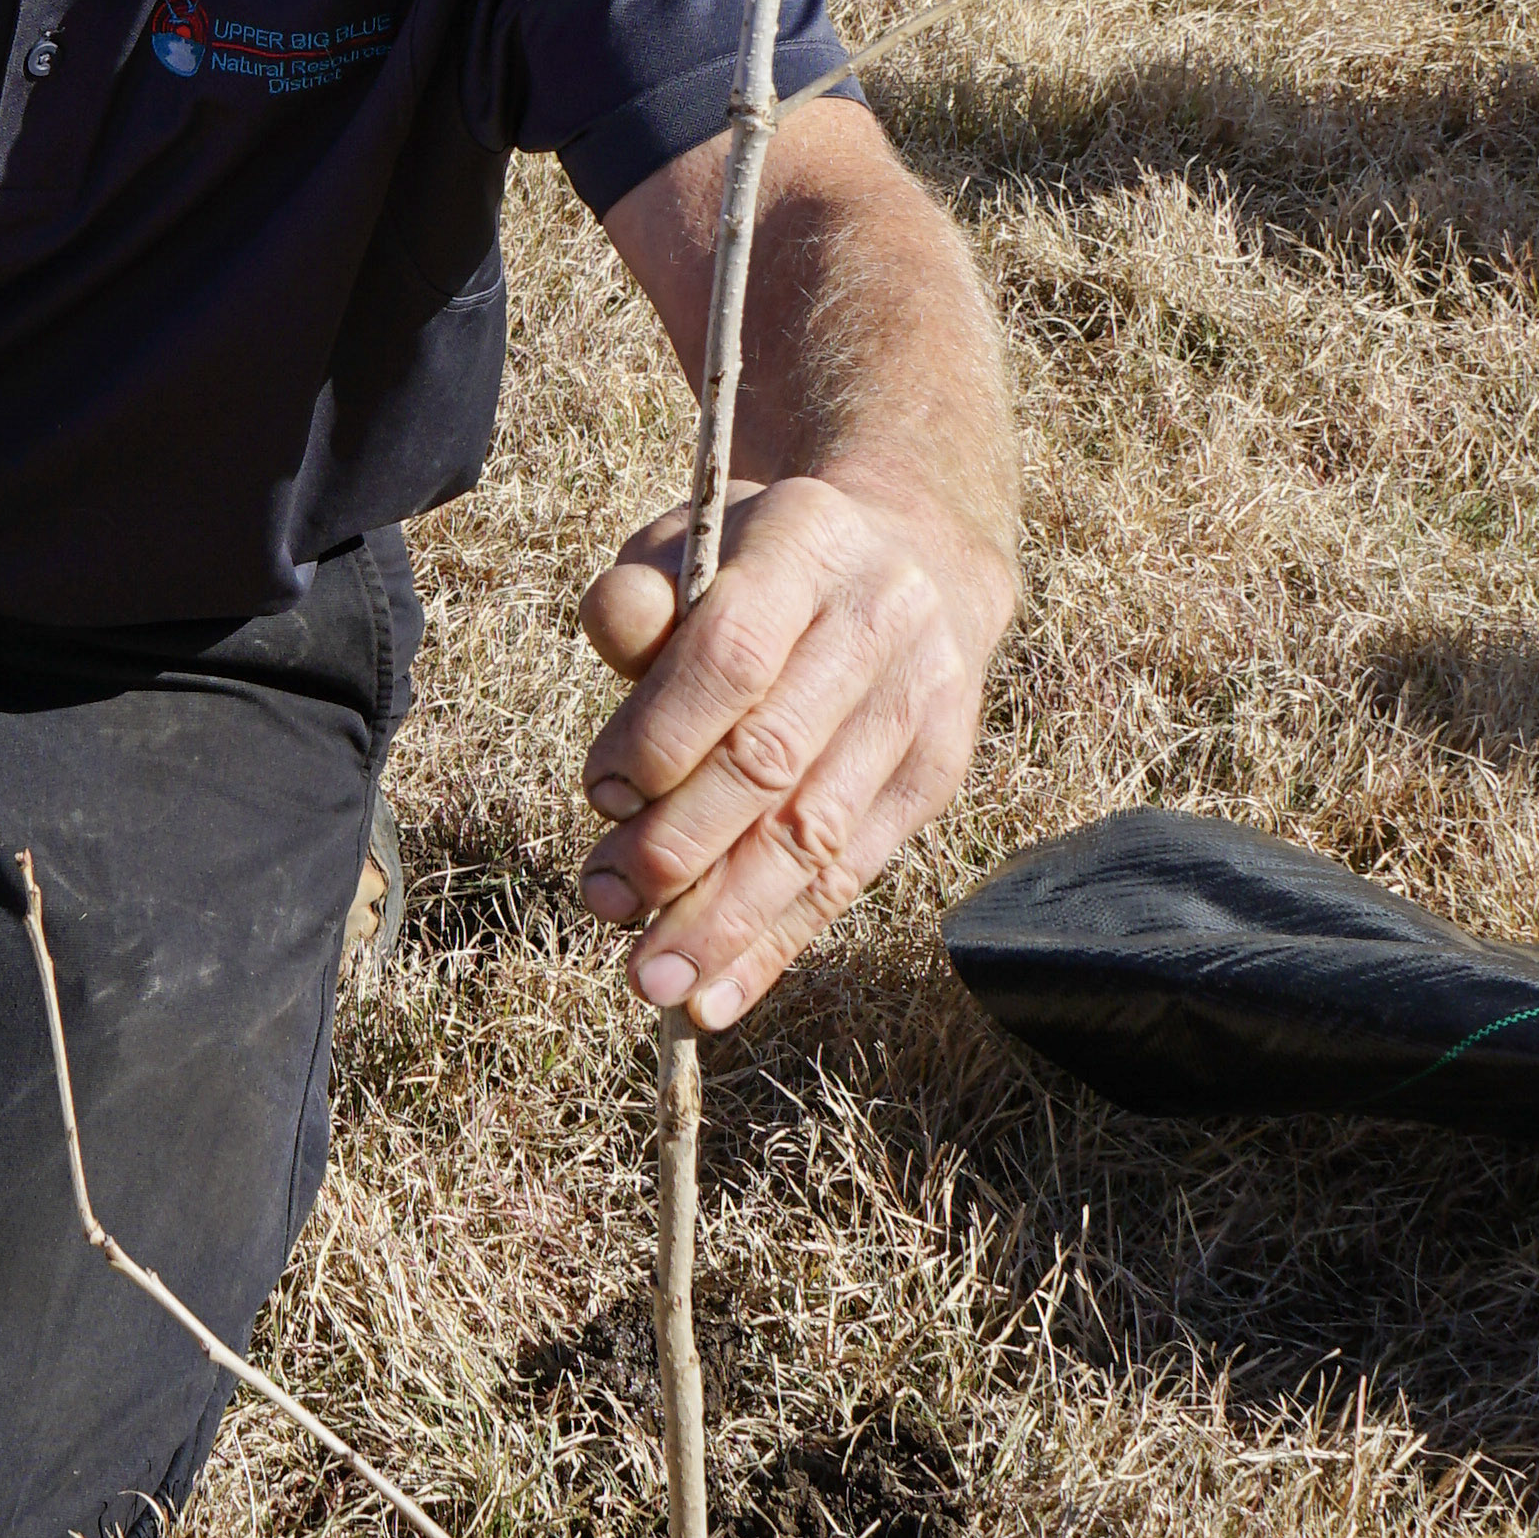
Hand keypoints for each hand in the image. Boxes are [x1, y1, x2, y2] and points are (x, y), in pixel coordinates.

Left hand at [575, 473, 1006, 1035]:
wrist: (915, 560)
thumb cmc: (761, 567)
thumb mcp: (693, 545)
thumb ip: (641, 592)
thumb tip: (614, 636)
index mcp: (809, 542)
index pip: (732, 653)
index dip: (660, 734)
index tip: (599, 792)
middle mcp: (881, 619)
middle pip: (773, 757)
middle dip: (678, 846)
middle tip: (603, 899)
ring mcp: (923, 701)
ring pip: (816, 833)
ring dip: (723, 919)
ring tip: (650, 979)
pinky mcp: (939, 772)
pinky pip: (850, 873)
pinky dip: (776, 943)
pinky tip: (716, 995)